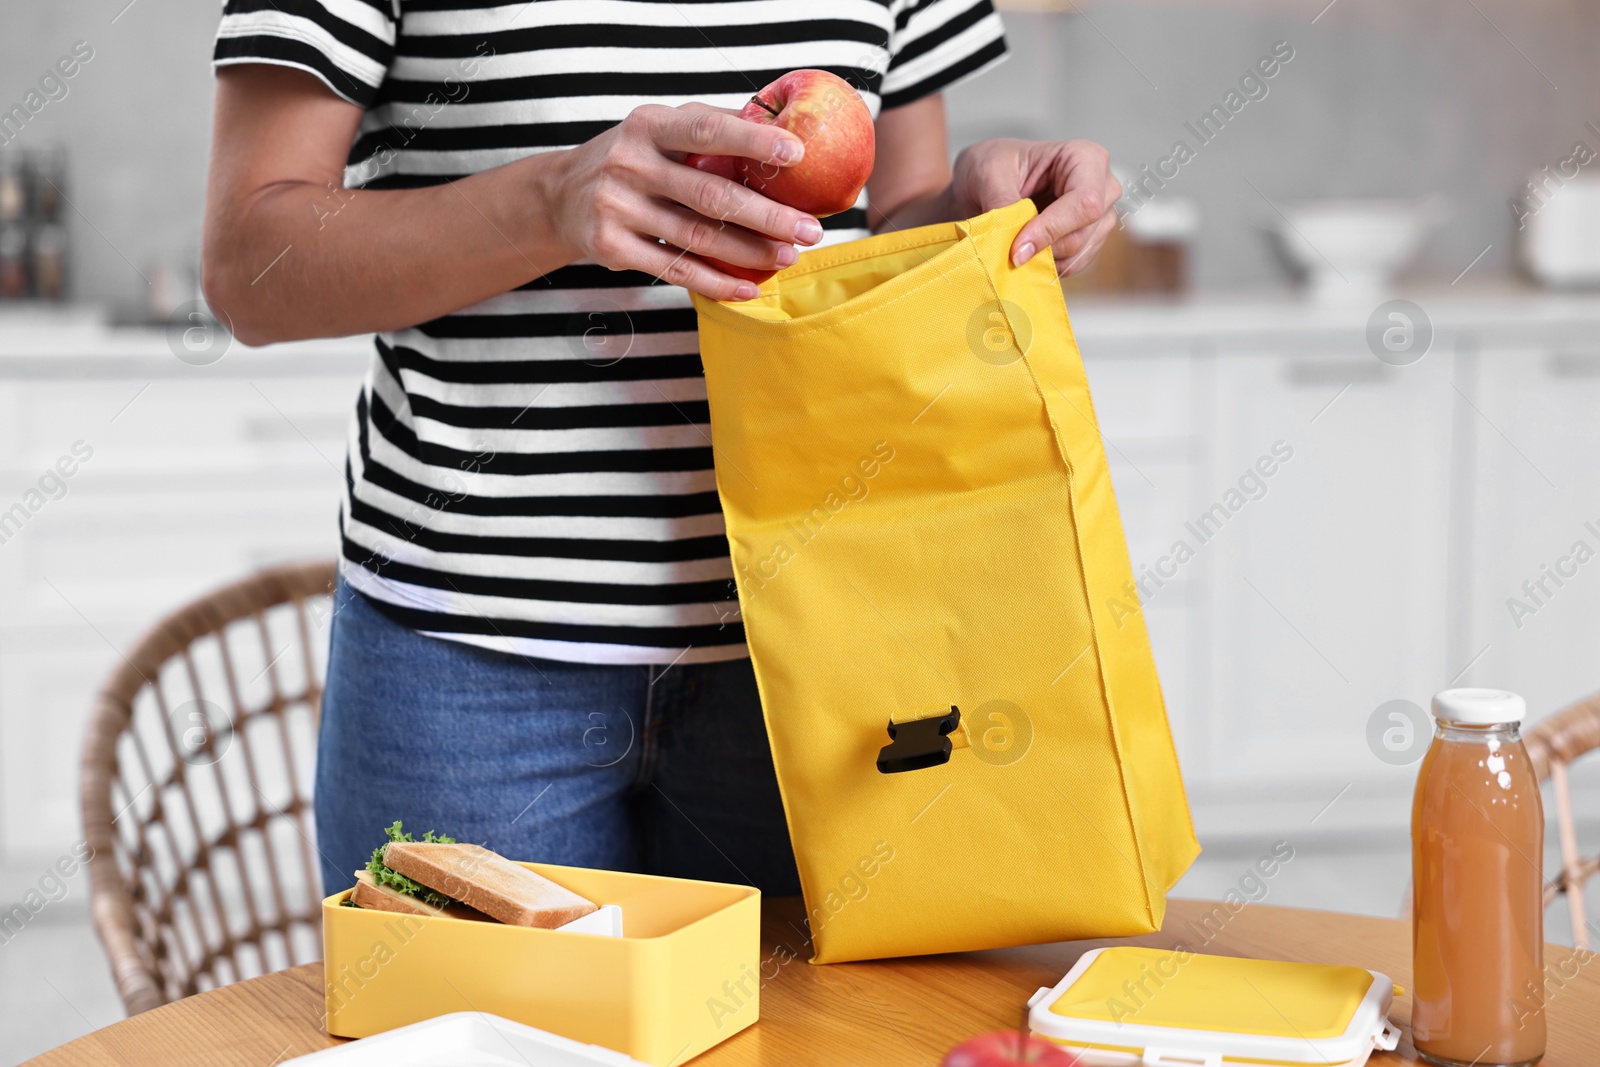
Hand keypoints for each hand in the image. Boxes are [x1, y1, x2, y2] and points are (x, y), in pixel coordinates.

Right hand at [539, 103, 826, 299]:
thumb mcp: (658, 129)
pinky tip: (749, 288)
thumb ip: (708, 127)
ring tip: (788, 257)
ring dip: (750, 252)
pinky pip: (675, 270)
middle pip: (710, 194)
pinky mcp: (611, 247)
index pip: (706, 129)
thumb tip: (780, 127)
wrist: (559, 195)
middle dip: (767, 215)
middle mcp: (630, 163)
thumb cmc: (630, 158)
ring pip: (697, 238)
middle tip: (810, 229)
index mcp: (648, 125)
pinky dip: (716, 283)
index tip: (797, 154)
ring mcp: (617, 207)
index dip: (752, 141)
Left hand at [948, 138, 1121, 275]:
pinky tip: (1028, 252)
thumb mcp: (990, 174)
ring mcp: (1100, 215)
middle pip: (1084, 232)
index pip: (1084, 202)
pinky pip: (1074, 264)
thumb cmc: (996, 164)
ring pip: (1080, 253)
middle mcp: (1102, 186)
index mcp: (1085, 157)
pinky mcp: (1089, 239)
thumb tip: (1013, 239)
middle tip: (1010, 251)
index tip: (1017, 248)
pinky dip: (1048, 266)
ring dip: (1044, 259)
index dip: (1051, 229)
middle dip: (1044, 248)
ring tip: (1016, 247)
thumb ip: (1002, 203)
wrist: (988, 178)